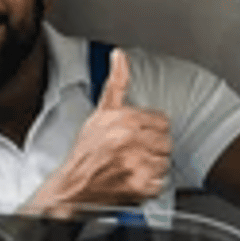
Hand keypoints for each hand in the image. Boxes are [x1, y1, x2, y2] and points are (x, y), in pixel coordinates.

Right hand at [25, 49, 171, 216]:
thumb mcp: (101, 111)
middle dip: (152, 148)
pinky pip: (160, 183)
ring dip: (152, 166)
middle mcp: (132, 140)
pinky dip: (150, 185)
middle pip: (166, 142)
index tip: (138, 136)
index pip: (163, 122)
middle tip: (134, 152)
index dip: (151, 130)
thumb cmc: (86, 149)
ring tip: (133, 166)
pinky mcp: (139, 185)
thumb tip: (119, 54)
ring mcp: (136, 164)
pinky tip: (134, 179)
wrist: (72, 184)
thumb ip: (116, 82)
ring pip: (165, 162)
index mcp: (126, 119)